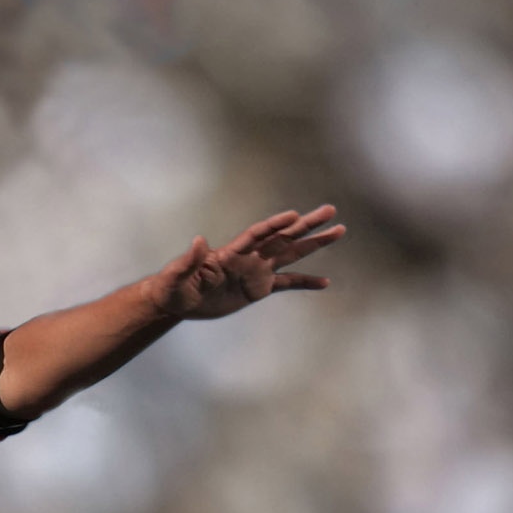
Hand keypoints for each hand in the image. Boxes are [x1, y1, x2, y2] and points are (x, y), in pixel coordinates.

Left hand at [153, 205, 344, 320]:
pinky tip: (324, 282)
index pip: (258, 235)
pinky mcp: (258, 288)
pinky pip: (287, 283)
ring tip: (338, 232)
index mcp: (231, 252)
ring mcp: (256, 271)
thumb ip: (189, 260)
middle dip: (306, 225)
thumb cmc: (173, 286)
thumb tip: (198, 240)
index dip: (275, 225)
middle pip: (283, 237)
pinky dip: (305, 282)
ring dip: (314, 244)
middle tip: (330, 211)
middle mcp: (249, 257)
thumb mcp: (176, 276)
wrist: (177, 301)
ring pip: (291, 254)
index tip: (293, 216)